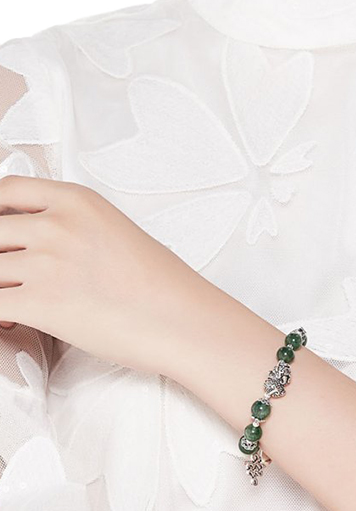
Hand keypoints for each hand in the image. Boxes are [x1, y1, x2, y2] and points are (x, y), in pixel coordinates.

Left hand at [0, 174, 208, 374]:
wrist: (182, 319)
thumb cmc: (161, 284)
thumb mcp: (114, 230)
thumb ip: (71, 226)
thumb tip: (35, 244)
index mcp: (77, 201)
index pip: (6, 189)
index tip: (0, 230)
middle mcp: (57, 225)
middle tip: (11, 273)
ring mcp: (46, 263)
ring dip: (0, 287)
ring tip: (14, 301)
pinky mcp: (40, 303)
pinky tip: (13, 322)